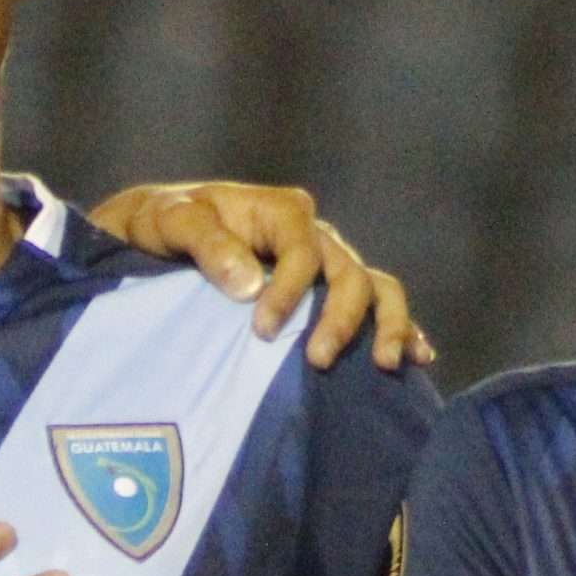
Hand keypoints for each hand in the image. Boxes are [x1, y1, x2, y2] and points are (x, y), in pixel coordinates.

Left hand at [88, 181, 434, 371]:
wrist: (157, 233)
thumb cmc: (163, 223)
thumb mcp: (172, 221)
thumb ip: (208, 246)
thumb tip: (248, 284)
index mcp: (280, 211)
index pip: (302, 251)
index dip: (290, 291)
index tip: (264, 330)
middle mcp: (312, 234)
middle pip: (347, 272)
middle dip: (339, 317)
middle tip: (317, 360)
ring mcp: (325, 262)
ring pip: (373, 287)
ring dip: (385, 324)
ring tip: (385, 364)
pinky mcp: (326, 290)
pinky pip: (375, 303)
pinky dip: (401, 327)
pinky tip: (418, 355)